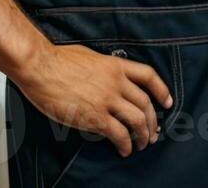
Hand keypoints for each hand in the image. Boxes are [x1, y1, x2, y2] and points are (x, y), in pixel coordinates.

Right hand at [17, 43, 171, 157]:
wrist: (40, 67)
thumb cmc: (58, 60)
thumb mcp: (89, 57)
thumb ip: (104, 69)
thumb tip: (108, 79)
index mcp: (115, 65)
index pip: (148, 76)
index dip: (162, 90)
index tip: (168, 102)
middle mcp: (116, 82)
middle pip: (145, 103)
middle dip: (153, 121)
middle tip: (153, 132)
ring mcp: (107, 99)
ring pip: (137, 120)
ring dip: (143, 135)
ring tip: (142, 144)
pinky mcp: (95, 116)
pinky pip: (118, 134)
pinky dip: (125, 144)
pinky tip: (124, 150)